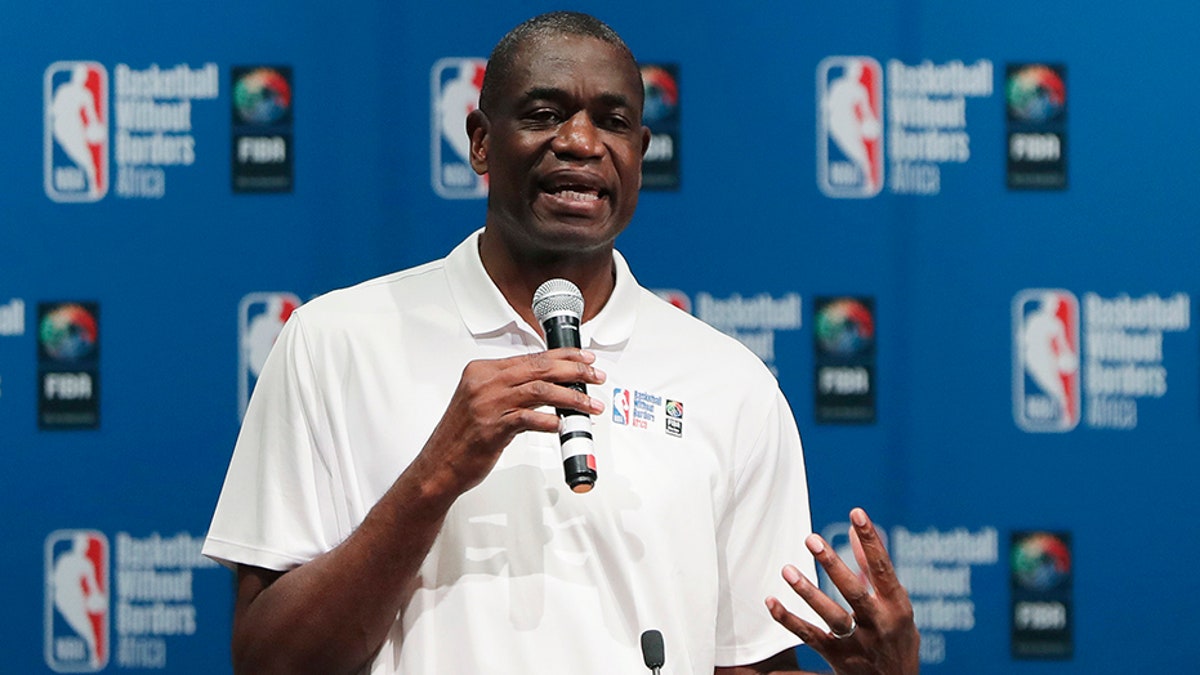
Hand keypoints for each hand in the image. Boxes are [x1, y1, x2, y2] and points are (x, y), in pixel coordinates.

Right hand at [416, 348, 605, 493]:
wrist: (438, 465)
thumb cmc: (462, 436)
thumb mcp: (482, 401)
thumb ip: (510, 389)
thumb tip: (549, 384)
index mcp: (482, 371)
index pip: (531, 357)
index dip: (563, 357)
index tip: (585, 359)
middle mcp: (484, 383)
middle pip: (539, 369)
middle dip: (574, 372)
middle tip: (595, 377)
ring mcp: (487, 404)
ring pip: (540, 391)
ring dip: (571, 398)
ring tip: (590, 405)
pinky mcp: (491, 428)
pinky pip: (527, 419)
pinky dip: (548, 421)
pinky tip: (561, 425)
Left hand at [766, 508, 919, 674]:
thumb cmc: (895, 635)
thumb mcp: (895, 603)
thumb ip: (873, 568)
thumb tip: (855, 529)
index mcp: (897, 607)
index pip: (884, 569)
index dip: (871, 541)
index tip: (856, 513)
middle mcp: (879, 624)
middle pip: (854, 592)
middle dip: (833, 565)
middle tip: (811, 538)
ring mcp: (858, 643)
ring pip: (832, 617)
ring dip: (808, 593)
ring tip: (787, 570)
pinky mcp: (837, 657)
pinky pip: (809, 636)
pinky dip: (789, 620)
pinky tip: (772, 602)